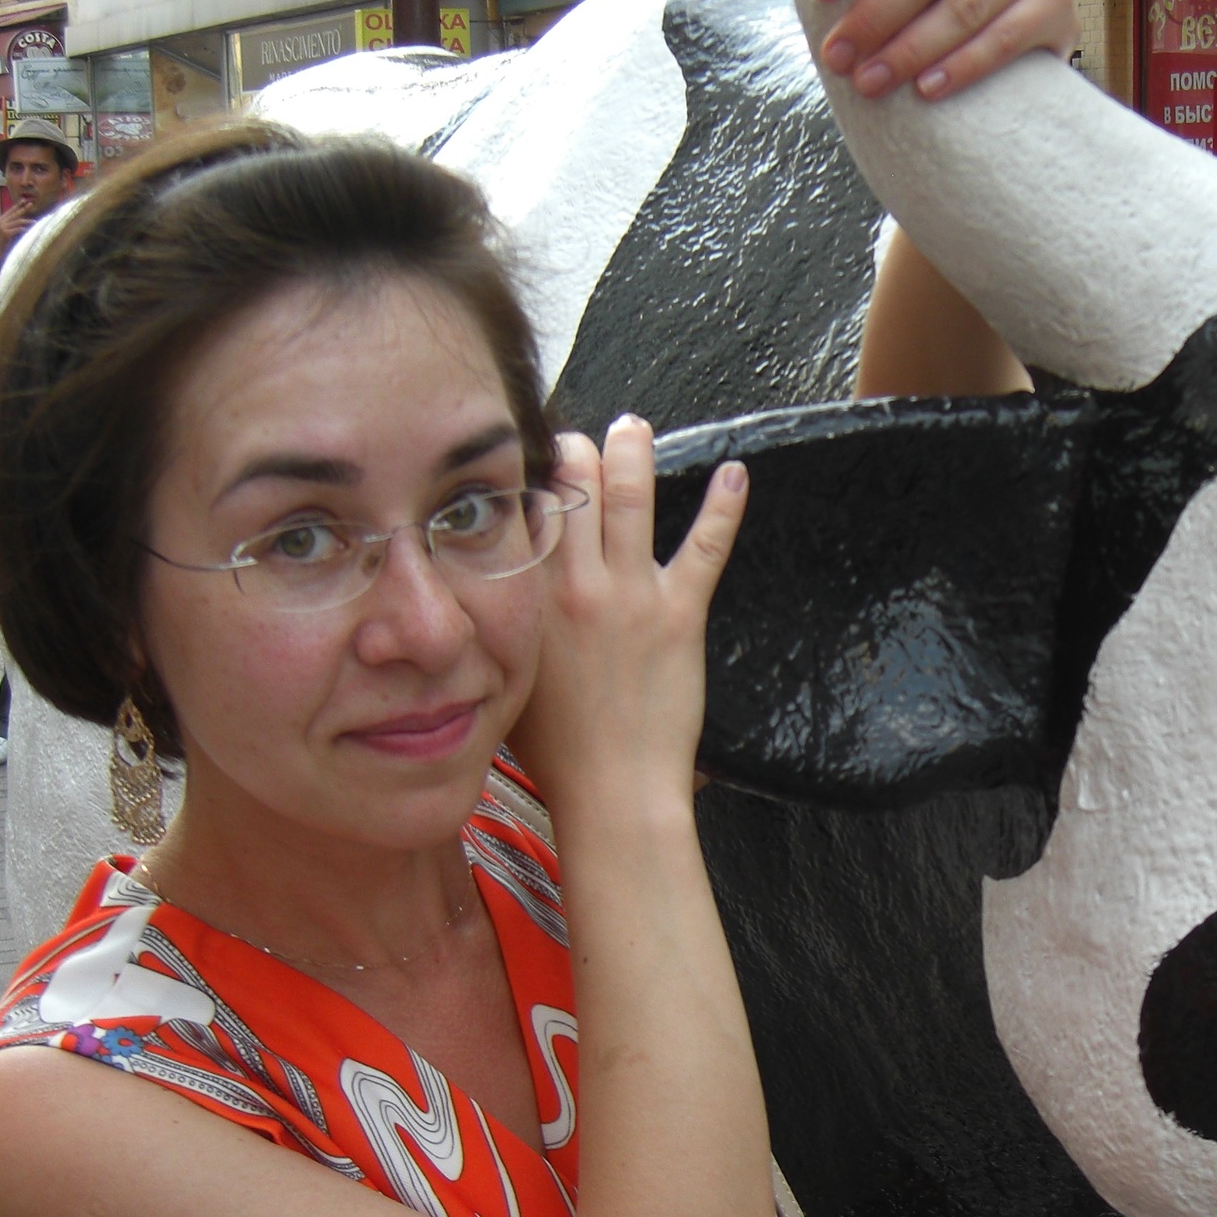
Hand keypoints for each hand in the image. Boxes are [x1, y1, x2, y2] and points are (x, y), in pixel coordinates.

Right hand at [0, 198, 37, 250]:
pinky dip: (25, 229)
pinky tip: (30, 229)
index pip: (11, 210)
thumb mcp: (8, 230)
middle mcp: (1, 222)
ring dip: (28, 221)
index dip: (18, 205)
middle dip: (24, 208)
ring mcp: (3, 227)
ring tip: (35, 222)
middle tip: (31, 204)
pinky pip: (18, 229)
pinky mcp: (6, 233)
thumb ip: (13, 224)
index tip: (25, 200)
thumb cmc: (5, 242)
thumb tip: (23, 219)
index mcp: (1, 220)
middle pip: (15, 213)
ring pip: (18, 221)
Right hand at [510, 417, 744, 814]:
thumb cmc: (554, 750)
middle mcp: (574, 582)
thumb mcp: (502, 675)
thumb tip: (479, 594)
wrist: (611, 789)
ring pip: (631, 495)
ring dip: (633, 451)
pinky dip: (724, 506)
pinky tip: (737, 473)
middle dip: (577, 448)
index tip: (532, 458)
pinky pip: (705, 546)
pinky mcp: (679, 614)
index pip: (521, 506)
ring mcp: (629, 593)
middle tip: (586, 439)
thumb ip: (499, 623)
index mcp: (525, 596)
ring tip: (635, 428)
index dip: (527, 472)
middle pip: (572, 483)